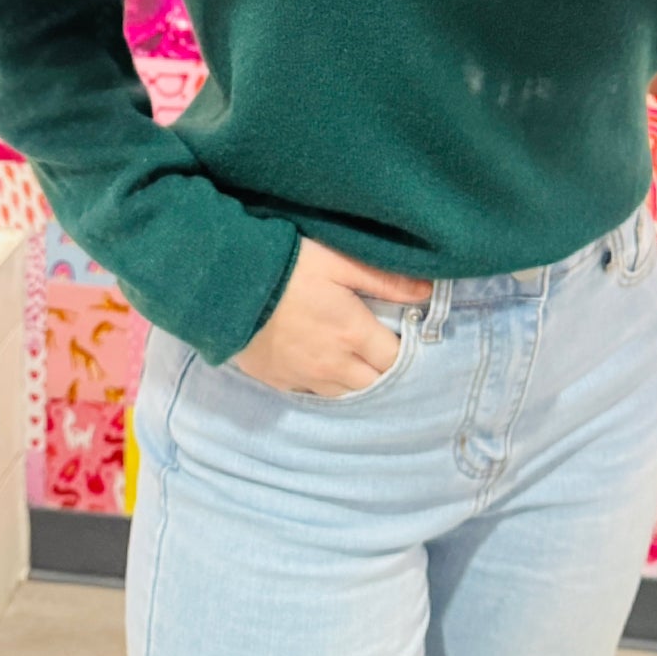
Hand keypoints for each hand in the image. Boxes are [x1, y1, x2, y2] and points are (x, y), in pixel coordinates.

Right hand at [231, 238, 433, 396]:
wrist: (228, 286)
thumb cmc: (290, 267)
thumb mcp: (342, 262)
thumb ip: (386, 280)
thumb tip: (427, 291)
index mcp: (353, 334)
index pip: (394, 359)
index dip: (405, 349)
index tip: (407, 334)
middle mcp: (331, 364)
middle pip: (373, 382)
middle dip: (384, 369)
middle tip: (386, 348)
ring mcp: (302, 377)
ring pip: (344, 394)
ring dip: (357, 380)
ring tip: (360, 359)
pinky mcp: (278, 381)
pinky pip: (313, 394)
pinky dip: (326, 385)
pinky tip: (328, 366)